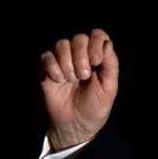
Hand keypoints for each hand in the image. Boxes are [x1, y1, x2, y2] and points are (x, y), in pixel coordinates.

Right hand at [40, 29, 118, 150]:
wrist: (76, 123)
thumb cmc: (96, 105)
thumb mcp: (109, 87)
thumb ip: (111, 64)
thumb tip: (108, 43)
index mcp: (97, 57)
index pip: (97, 35)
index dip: (96, 43)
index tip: (96, 61)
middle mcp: (80, 55)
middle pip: (78, 38)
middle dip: (81, 55)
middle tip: (83, 75)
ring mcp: (63, 61)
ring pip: (61, 44)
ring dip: (67, 62)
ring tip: (71, 80)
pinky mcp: (47, 69)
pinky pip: (46, 56)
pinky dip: (52, 67)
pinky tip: (58, 80)